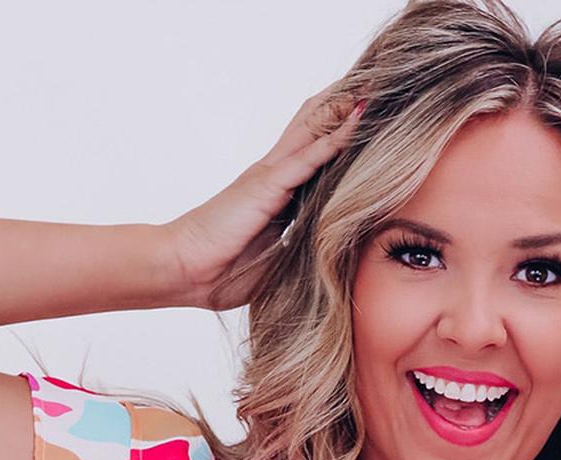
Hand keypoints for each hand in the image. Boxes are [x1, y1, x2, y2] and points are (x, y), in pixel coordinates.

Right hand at [166, 88, 364, 311]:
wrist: (184, 269)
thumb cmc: (221, 270)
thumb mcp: (274, 259)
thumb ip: (298, 248)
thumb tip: (326, 257)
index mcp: (275, 194)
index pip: (312, 155)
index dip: (338, 135)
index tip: (368, 121)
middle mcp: (274, 176)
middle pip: (313, 129)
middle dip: (342, 110)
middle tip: (376, 89)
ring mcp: (270, 177)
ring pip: (314, 131)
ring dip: (342, 110)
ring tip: (373, 88)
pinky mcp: (267, 186)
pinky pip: (309, 157)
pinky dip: (335, 139)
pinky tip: (357, 120)